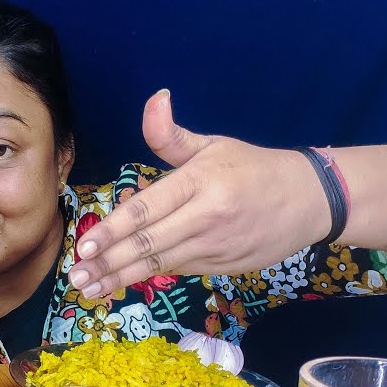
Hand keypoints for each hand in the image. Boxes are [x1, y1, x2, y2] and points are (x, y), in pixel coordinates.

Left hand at [66, 90, 328, 298]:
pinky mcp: (224, 266)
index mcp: (200, 182)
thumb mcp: (213, 145)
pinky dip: (148, 278)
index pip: (147, 210)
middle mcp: (206, 216)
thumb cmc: (254, 168)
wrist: (312, 199)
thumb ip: (171, 134)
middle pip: (148, 244)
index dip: (113, 230)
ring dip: (120, 278)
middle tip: (75, 275)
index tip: (85, 246)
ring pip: (160, 264)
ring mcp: (216, 245)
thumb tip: (155, 98)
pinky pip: (179, 271)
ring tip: (88, 289)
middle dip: (108, 262)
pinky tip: (120, 285)